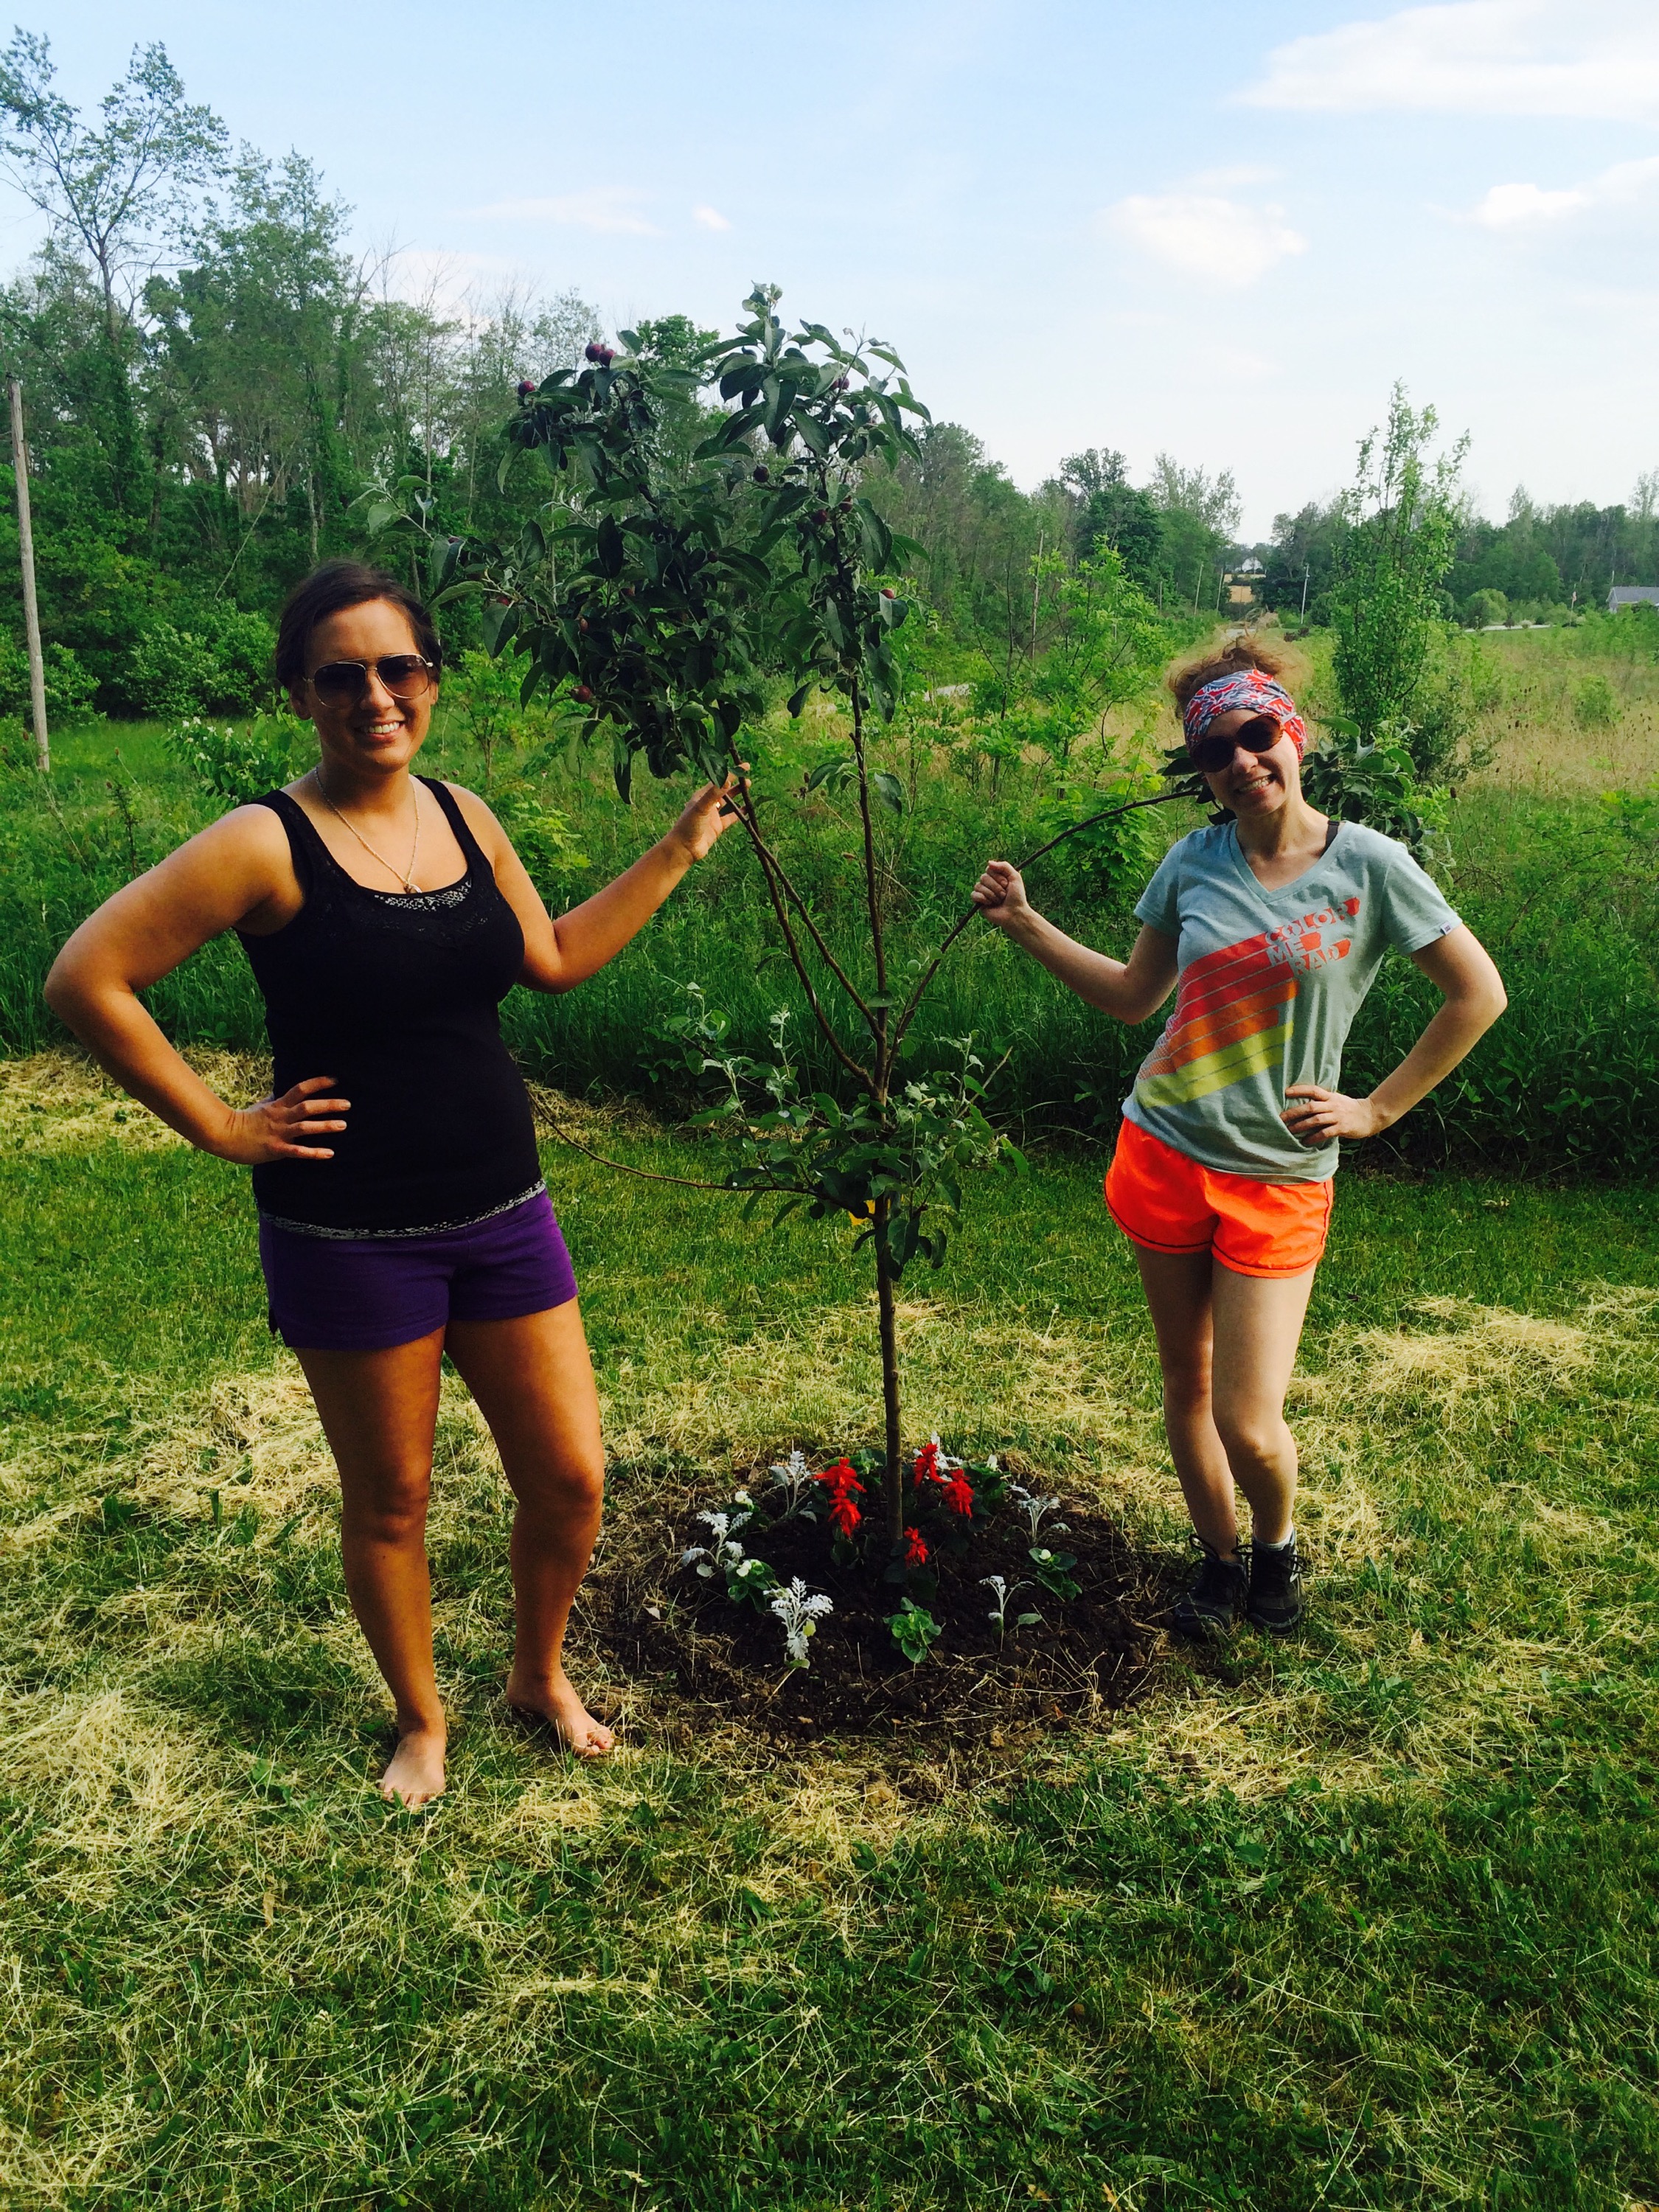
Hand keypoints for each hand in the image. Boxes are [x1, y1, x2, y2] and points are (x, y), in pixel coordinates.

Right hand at [211, 1076, 349, 1164]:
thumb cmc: (244, 1120)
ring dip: (325, 1126)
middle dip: (328, 1105)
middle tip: (347, 1104)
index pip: (300, 1089)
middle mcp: (281, 1117)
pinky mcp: (276, 1149)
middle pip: (307, 1107)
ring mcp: (279, 1133)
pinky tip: (329, 1153)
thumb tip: (279, 1090)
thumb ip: (274, 1099)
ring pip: (305, 1127)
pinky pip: (297, 1151)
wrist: (225, 1136)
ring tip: (343, 1125)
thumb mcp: (261, 1106)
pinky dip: (314, 1152)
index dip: (317, 1083)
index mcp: (278, 1105)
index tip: (335, 1080)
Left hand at [666, 766, 749, 864]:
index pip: (718, 781)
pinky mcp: (718, 827)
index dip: (731, 773)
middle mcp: (707, 804)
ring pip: (729, 803)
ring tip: (748, 788)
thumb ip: (714, 794)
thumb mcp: (701, 807)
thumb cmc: (688, 826)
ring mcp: (713, 815)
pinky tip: (748, 809)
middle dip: (735, 783)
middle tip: (747, 777)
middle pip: (724, 790)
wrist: (684, 849)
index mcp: (701, 796)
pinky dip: (740, 813)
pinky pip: (731, 818)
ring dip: (738, 796)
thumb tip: (727, 780)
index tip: (744, 766)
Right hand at [971, 860, 1031, 931]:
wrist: (1015, 913)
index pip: (989, 869)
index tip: (1006, 884)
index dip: (998, 877)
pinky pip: (974, 895)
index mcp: (996, 876)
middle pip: (983, 877)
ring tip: (999, 901)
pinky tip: (990, 903)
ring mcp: (983, 892)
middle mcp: (988, 883)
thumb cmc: (1017, 896)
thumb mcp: (1015, 877)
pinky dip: (983, 898)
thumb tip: (988, 863)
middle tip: (1004, 895)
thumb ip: (1004, 866)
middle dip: (996, 887)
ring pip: (978, 885)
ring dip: (991, 894)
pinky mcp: (979, 902)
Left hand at [1282, 1085, 1385, 1144]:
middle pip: (1310, 1106)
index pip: (1313, 1090)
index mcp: (1330, 1096)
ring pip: (1316, 1119)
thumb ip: (1323, 1100)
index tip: (1286, 1092)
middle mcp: (1333, 1105)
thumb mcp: (1337, 1099)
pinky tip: (1305, 1141)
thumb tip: (1303, 1104)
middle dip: (1294, 1112)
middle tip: (1280, 1118)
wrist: (1371, 1115)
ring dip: (1301, 1126)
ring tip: (1289, 1131)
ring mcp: (1337, 1116)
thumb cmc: (1349, 1108)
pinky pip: (1325, 1133)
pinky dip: (1313, 1137)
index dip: (1300, 1090)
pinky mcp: (1342, 1128)